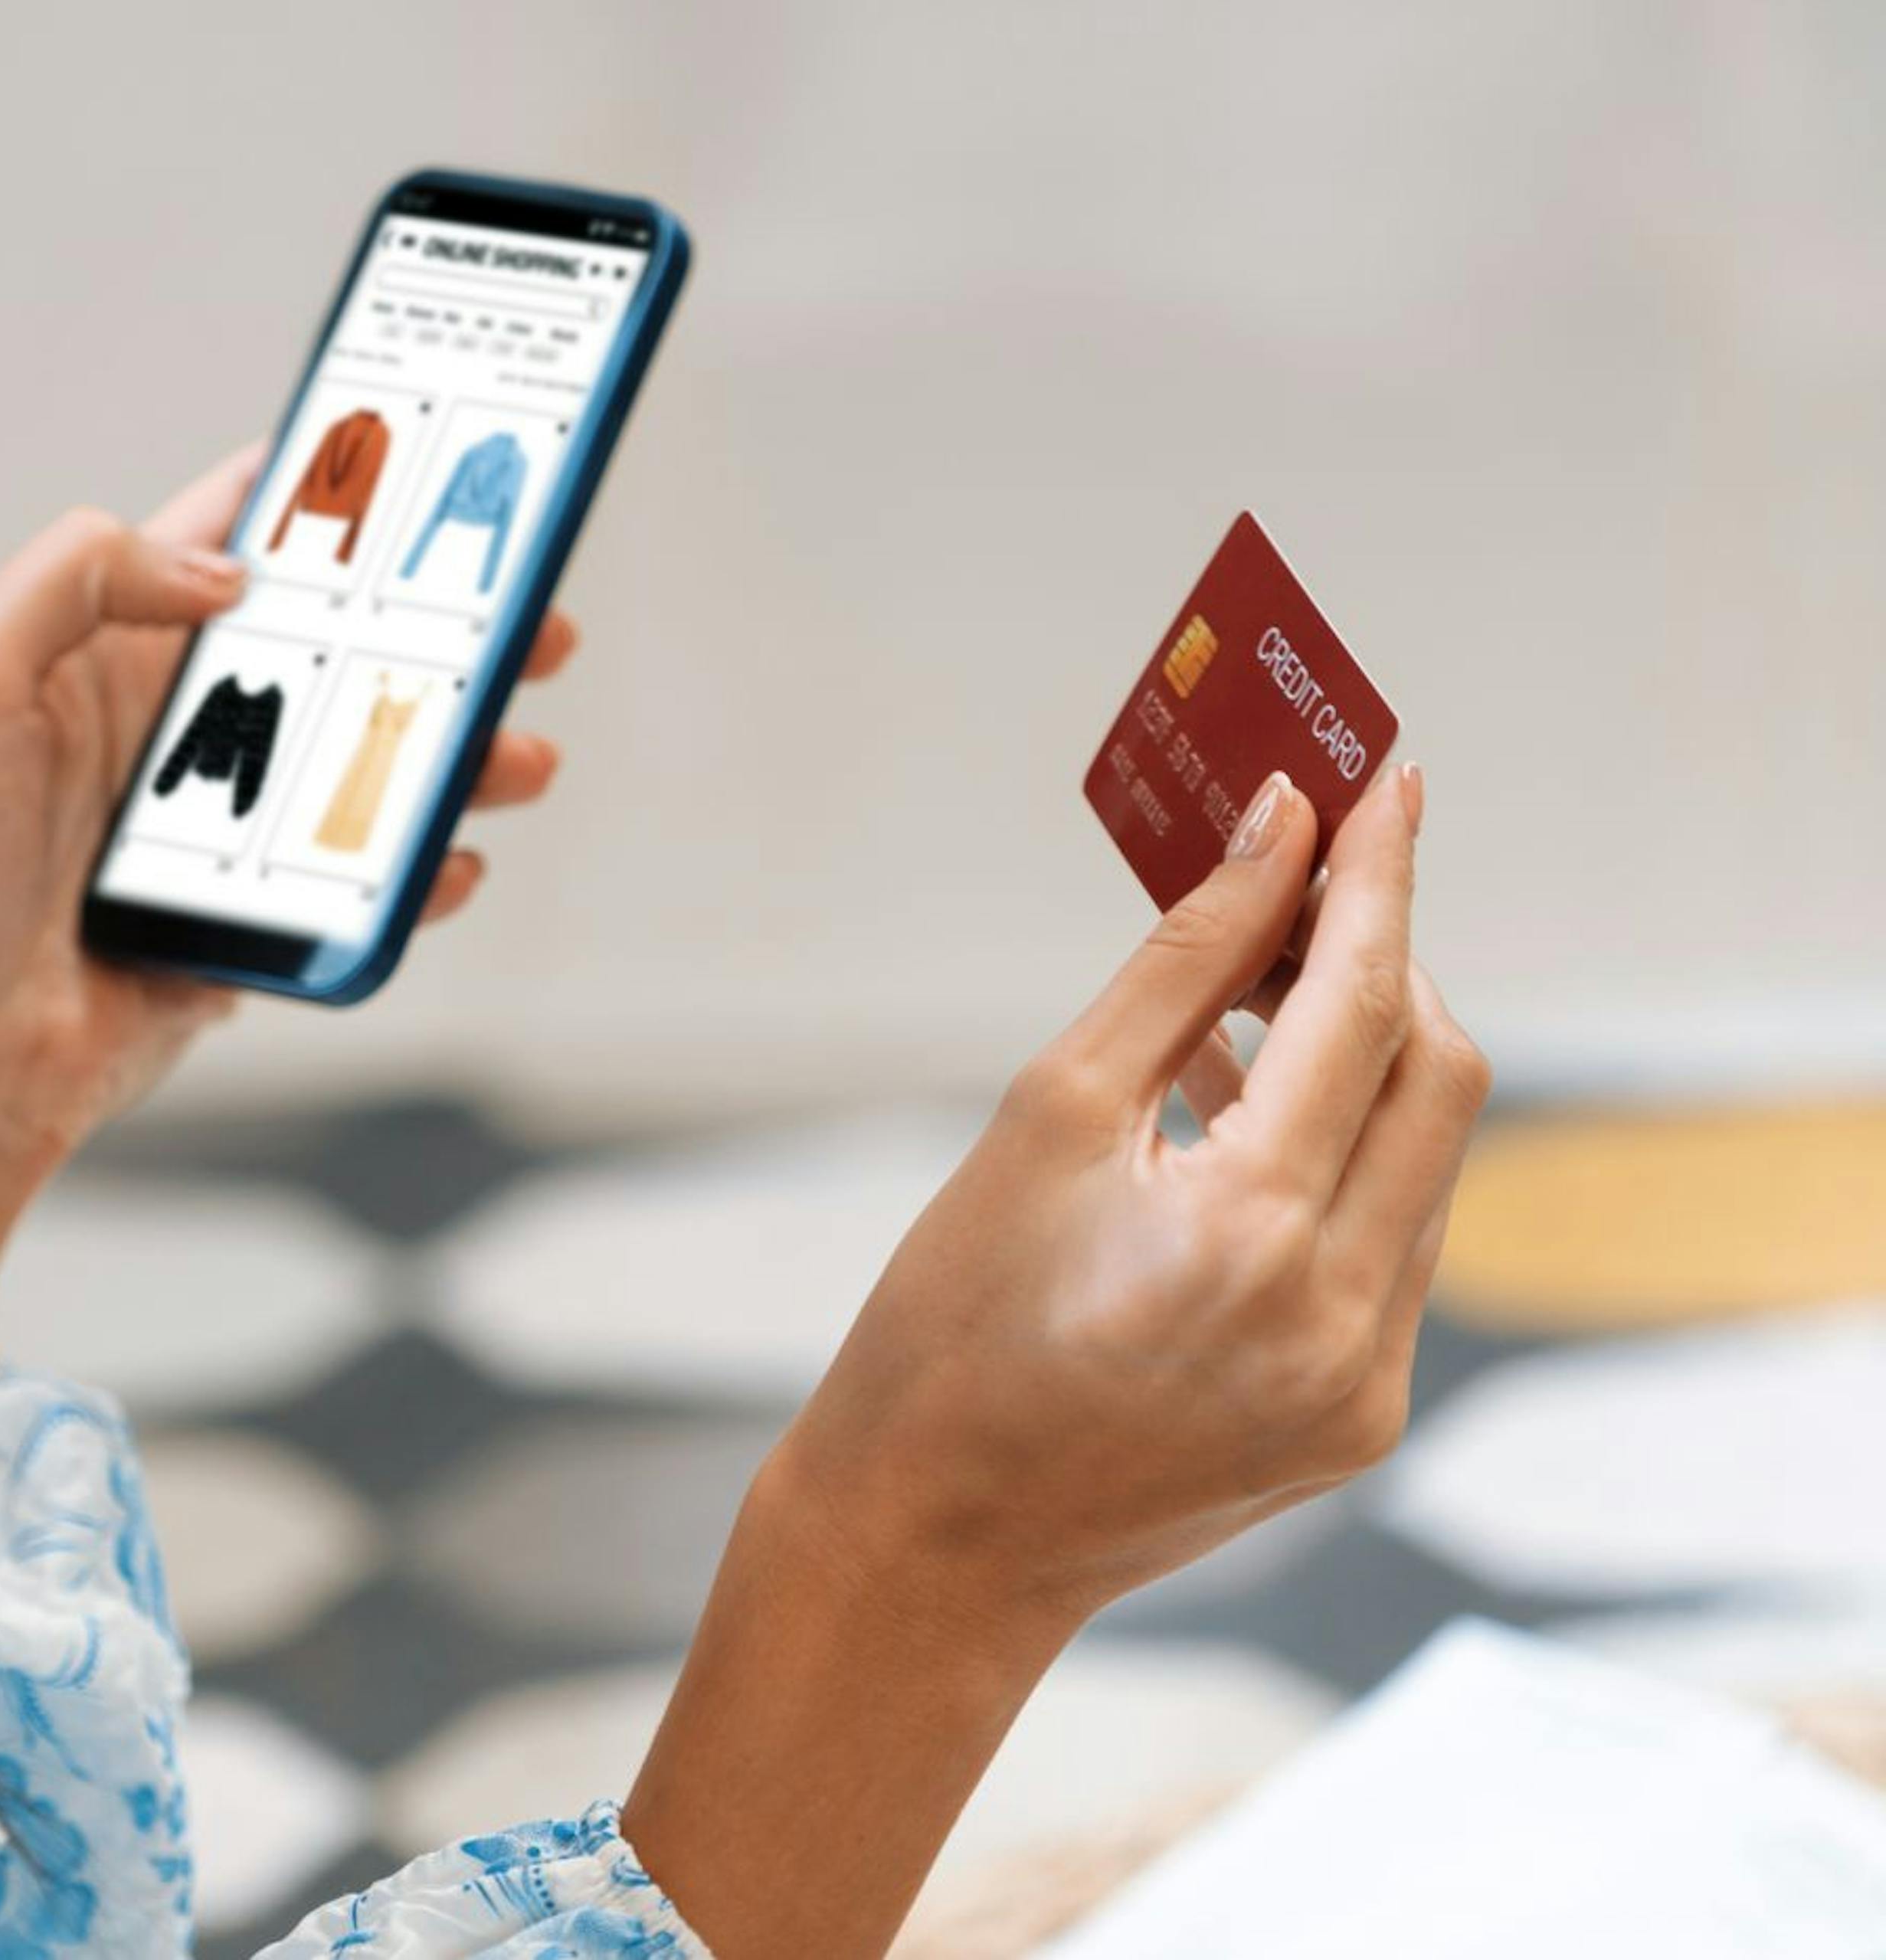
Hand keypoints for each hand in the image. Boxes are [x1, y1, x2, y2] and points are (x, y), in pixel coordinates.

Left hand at [0, 448, 582, 1358]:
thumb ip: (82, 574)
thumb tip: (228, 573)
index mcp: (109, 650)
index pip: (231, 538)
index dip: (325, 493)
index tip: (419, 464)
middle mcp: (172, 730)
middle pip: (337, 653)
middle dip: (438, 632)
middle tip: (529, 622)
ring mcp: (217, 831)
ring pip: (366, 769)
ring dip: (454, 756)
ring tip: (519, 755)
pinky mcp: (248, 923)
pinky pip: (356, 888)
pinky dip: (415, 874)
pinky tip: (447, 865)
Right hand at [626, 765, 1490, 1957]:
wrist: (932, 1540)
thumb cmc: (947, 1324)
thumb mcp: (1047, 1116)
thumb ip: (1180, 966)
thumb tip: (1272, 833)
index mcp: (1248, 1231)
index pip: (1362, 1004)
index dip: (1376, 878)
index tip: (1383, 781)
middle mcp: (1339, 1315)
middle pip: (1437, 1073)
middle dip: (1383, 961)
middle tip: (1302, 889)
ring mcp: (1365, 1381)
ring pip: (1426, 1158)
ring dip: (1360, 1062)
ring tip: (1248, 1007)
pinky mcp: (1360, 1420)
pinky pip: (1392, 1244)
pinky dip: (1340, 1162)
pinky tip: (1244, 1130)